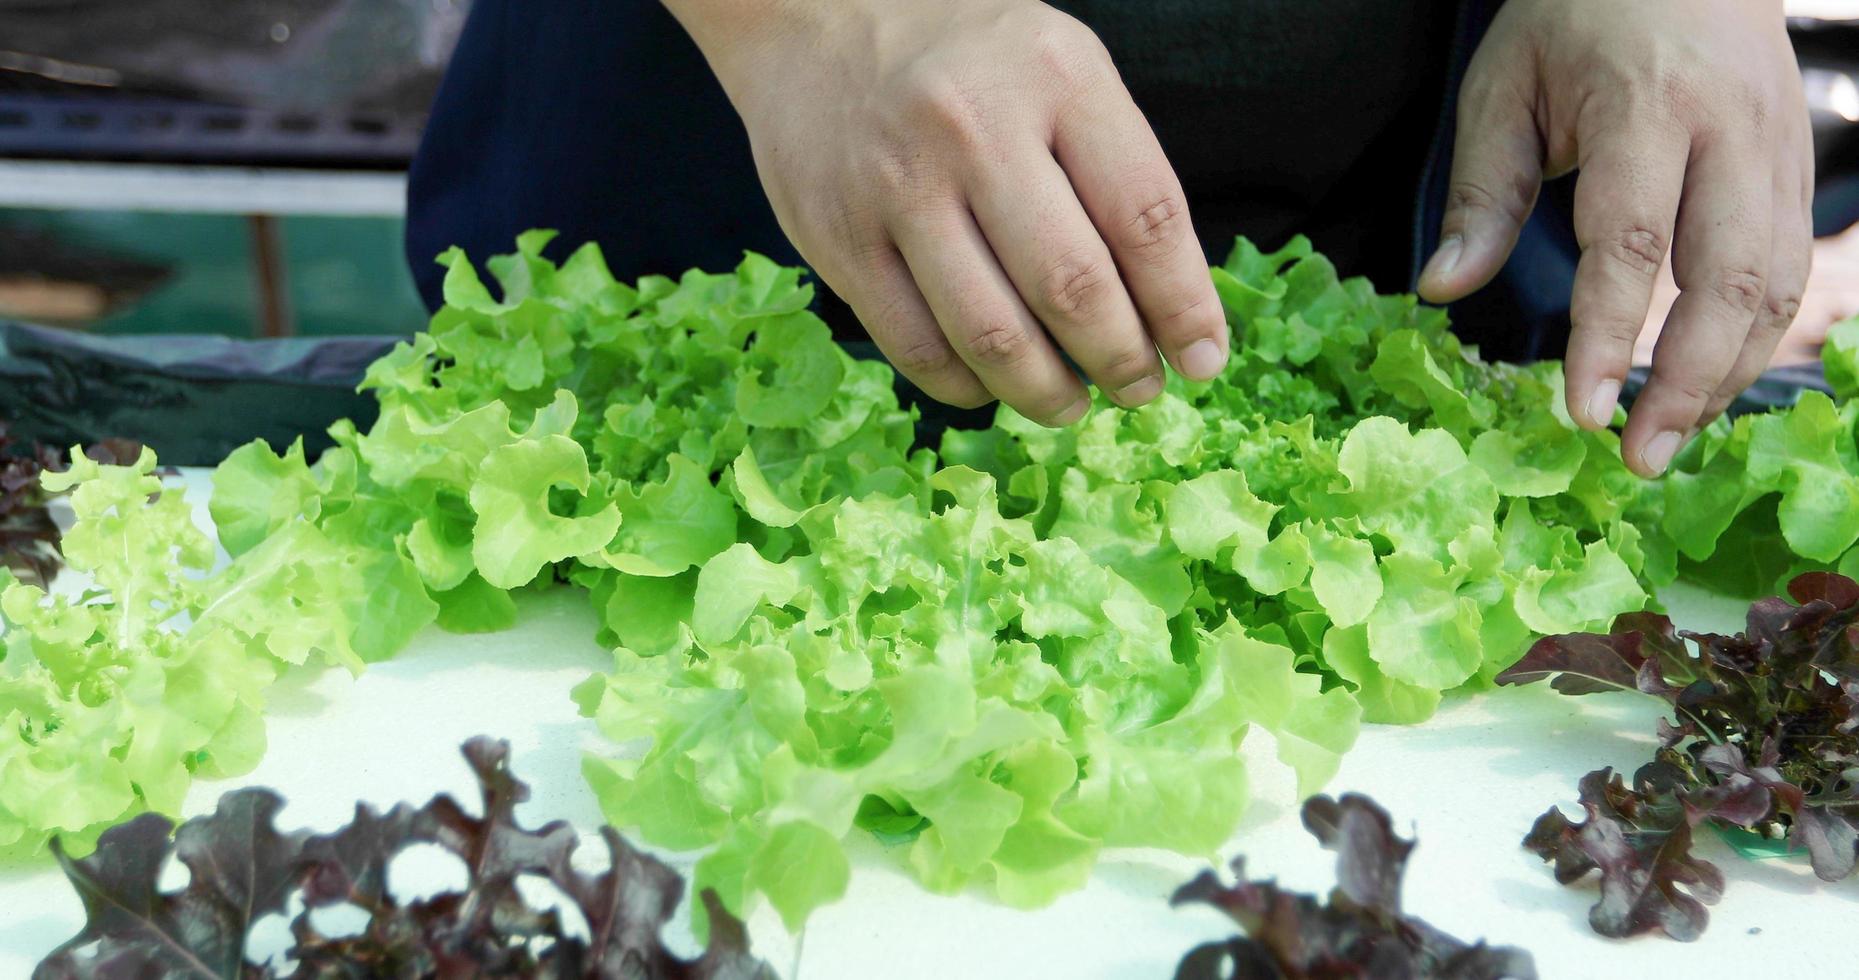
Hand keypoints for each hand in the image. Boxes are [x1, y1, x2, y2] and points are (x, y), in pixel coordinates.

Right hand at [664, 0, 1227, 424]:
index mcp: (1055, 77)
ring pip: (992, 334)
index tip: (1203, 358)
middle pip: (1071, 287)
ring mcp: (897, 188)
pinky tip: (993, 385)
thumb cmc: (966, 60)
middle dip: (1121, 361)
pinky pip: (916, 347)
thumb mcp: (1061, 70)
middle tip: (1138, 389)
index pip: (1143, 217)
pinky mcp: (838, 239)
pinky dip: (967, 386)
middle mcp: (973, 130)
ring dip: (1046, 393)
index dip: (1184, 306)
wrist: (816, 25)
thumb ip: (1115, 168)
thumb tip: (1168, 306)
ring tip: (1071, 404)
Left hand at [1418, 0, 1813, 476]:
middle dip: (1687, 382)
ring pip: (1776, 284)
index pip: (1632, 242)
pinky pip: (1789, 269)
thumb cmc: (1574, 17)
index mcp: (1648, 106)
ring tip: (1666, 440)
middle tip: (1637, 460)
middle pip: (1730, 278)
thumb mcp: (1501, 87)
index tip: (1579, 415)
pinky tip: (1705, 385)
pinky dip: (1752, 338)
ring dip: (1726, 374)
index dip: (1606, 337)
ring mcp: (1779, 148)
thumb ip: (1480, 194)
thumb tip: (1443, 293)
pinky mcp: (1798, 166)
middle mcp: (1731, 130)